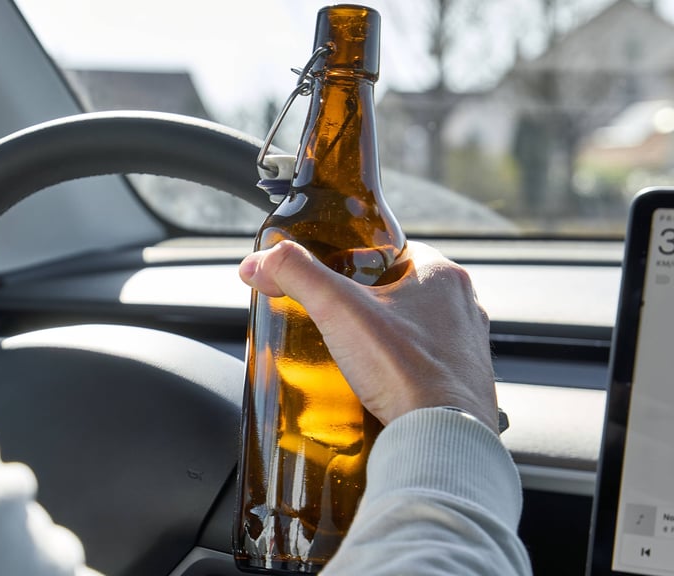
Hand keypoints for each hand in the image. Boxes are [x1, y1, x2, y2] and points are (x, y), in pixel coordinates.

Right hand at [239, 240, 496, 430]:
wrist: (441, 440)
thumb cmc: (403, 371)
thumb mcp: (338, 309)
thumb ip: (296, 275)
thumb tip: (258, 263)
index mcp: (442, 274)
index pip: (391, 251)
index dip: (356, 262)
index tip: (331, 282)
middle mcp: (464, 305)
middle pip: (401, 291)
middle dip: (367, 303)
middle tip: (335, 320)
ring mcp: (469, 346)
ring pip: (416, 328)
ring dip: (386, 337)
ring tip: (352, 353)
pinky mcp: (467, 382)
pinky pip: (428, 364)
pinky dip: (403, 369)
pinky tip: (379, 382)